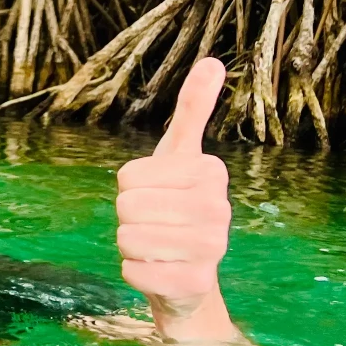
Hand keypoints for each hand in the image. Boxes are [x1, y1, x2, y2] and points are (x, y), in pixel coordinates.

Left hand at [115, 58, 237, 342]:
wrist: (188, 274)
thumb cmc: (175, 204)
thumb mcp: (179, 156)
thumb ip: (193, 109)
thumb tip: (213, 61)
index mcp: (211, 171)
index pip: (128, 176)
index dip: (129, 189)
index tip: (156, 195)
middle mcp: (219, 208)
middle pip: (126, 207)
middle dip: (127, 219)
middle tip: (153, 224)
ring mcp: (213, 249)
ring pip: (127, 238)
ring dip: (130, 246)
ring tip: (157, 246)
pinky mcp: (196, 284)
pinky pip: (133, 272)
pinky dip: (134, 273)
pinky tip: (160, 271)